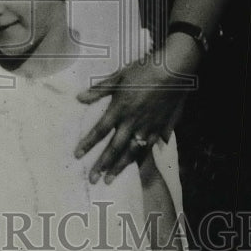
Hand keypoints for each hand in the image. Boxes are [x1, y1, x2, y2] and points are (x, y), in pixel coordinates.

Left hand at [74, 40, 197, 182]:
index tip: (77, 155)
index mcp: (120, 109)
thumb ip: (99, 90)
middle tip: (92, 179)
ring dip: (120, 167)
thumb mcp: (118, 77)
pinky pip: (149, 147)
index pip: (99, 131)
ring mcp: (148, 128)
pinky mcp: (161, 128)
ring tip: (110, 179)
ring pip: (132, 152)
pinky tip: (136, 165)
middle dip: (102, 164)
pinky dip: (141, 158)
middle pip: (114, 148)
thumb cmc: (144, 71)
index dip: (88, 144)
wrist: (173, 72)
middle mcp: (132, 122)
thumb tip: (79, 98)